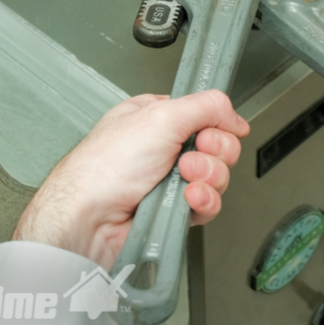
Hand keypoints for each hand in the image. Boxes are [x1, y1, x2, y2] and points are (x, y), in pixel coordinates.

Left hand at [13, 90, 249, 269]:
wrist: (90, 218)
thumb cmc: (104, 168)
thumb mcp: (161, 116)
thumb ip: (206, 105)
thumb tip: (234, 113)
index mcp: (158, 118)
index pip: (207, 114)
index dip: (217, 123)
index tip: (209, 130)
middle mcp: (165, 147)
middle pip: (218, 145)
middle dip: (212, 151)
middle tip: (189, 156)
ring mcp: (171, 180)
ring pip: (217, 175)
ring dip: (207, 176)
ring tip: (183, 178)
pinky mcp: (175, 209)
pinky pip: (209, 203)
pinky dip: (203, 201)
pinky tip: (188, 198)